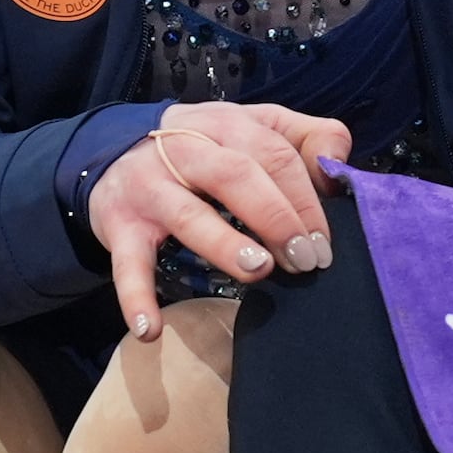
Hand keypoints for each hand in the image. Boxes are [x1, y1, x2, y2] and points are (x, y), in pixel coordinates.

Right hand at [89, 103, 354, 338]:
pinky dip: (136, 296)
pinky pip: (127, 262)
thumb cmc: (204, 147)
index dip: (304, 198)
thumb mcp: (254, 126)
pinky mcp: (119, 224)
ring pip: (187, 213)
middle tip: (304, 261)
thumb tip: (338, 168)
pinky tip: (152, 329)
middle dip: (276, 219)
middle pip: (236, 175)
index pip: (274, 154)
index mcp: (226, 123)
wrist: (114, 151)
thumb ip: (305, 137)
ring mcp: (148, 186)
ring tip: (258, 271)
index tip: (323, 243)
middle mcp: (184, 148)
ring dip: (224, 244)